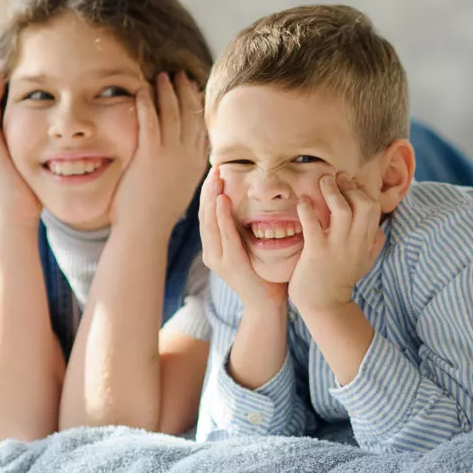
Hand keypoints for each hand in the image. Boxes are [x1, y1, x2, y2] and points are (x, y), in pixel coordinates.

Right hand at [0, 77, 40, 228]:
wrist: (16, 215)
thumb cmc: (30, 198)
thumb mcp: (38, 171)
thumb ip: (48, 159)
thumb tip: (70, 154)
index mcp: (4, 145)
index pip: (7, 113)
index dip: (17, 95)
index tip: (27, 77)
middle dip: (0, 85)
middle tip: (7, 63)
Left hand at [111, 72, 207, 235]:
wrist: (146, 230)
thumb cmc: (156, 214)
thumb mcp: (180, 188)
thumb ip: (184, 169)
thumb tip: (186, 159)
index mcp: (196, 164)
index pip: (201, 127)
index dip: (198, 105)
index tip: (194, 89)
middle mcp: (187, 156)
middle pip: (190, 115)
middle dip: (185, 92)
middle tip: (179, 75)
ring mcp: (170, 156)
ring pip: (172, 115)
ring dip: (167, 92)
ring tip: (162, 76)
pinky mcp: (150, 157)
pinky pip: (150, 123)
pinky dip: (148, 104)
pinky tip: (143, 90)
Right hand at [198, 166, 287, 309]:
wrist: (267, 304)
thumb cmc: (265, 275)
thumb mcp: (253, 247)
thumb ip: (247, 229)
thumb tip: (253, 206)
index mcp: (215, 247)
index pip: (209, 214)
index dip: (210, 192)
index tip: (217, 171)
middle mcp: (211, 252)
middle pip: (205, 214)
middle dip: (209, 189)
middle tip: (215, 168)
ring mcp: (217, 258)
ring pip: (210, 222)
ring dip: (212, 198)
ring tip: (216, 178)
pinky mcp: (228, 263)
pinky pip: (224, 235)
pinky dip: (221, 217)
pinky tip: (222, 201)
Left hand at [288, 173, 384, 314]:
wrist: (325, 305)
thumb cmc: (342, 280)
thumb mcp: (365, 262)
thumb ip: (374, 244)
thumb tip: (380, 230)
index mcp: (366, 241)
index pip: (374, 208)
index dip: (363, 191)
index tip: (349, 184)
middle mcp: (355, 241)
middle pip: (364, 205)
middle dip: (350, 186)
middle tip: (336, 177)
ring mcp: (336, 247)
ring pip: (342, 210)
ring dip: (332, 191)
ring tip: (323, 181)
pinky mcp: (316, 252)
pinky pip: (313, 225)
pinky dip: (307, 209)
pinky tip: (303, 202)